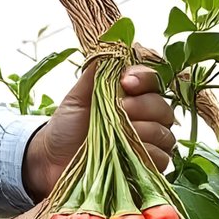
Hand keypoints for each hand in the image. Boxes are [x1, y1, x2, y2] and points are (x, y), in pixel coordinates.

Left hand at [24, 65, 176, 199]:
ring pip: (165, 135)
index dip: (144, 80)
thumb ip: (96, 74)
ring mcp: (148, 145)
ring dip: (143, 132)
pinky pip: (162, 159)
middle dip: (144, 107)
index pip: (153, 82)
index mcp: (131, 97)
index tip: (126, 82)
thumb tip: (111, 49)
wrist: (52, 160)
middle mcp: (145, 119)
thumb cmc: (65, 127)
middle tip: (120, 110)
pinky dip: (147, 155)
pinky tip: (128, 154)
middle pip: (164, 109)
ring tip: (119, 136)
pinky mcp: (147, 169)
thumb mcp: (77, 97)